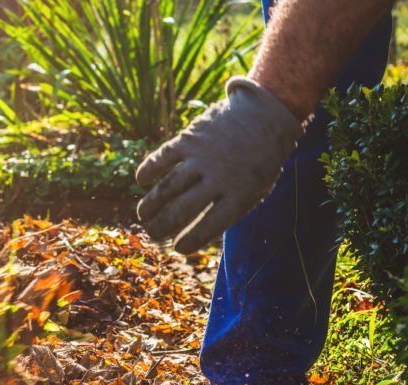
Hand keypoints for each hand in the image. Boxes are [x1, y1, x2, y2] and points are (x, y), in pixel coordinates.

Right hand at [135, 77, 303, 253]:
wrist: (266, 113)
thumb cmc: (262, 158)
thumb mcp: (259, 188)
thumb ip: (233, 207)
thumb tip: (199, 229)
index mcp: (240, 194)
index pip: (209, 225)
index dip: (190, 240)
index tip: (177, 248)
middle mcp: (219, 176)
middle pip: (182, 209)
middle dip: (163, 225)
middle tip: (153, 233)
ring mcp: (202, 156)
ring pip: (168, 186)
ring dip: (151, 204)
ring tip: (143, 215)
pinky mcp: (191, 137)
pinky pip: (163, 157)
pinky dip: (149, 169)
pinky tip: (141, 180)